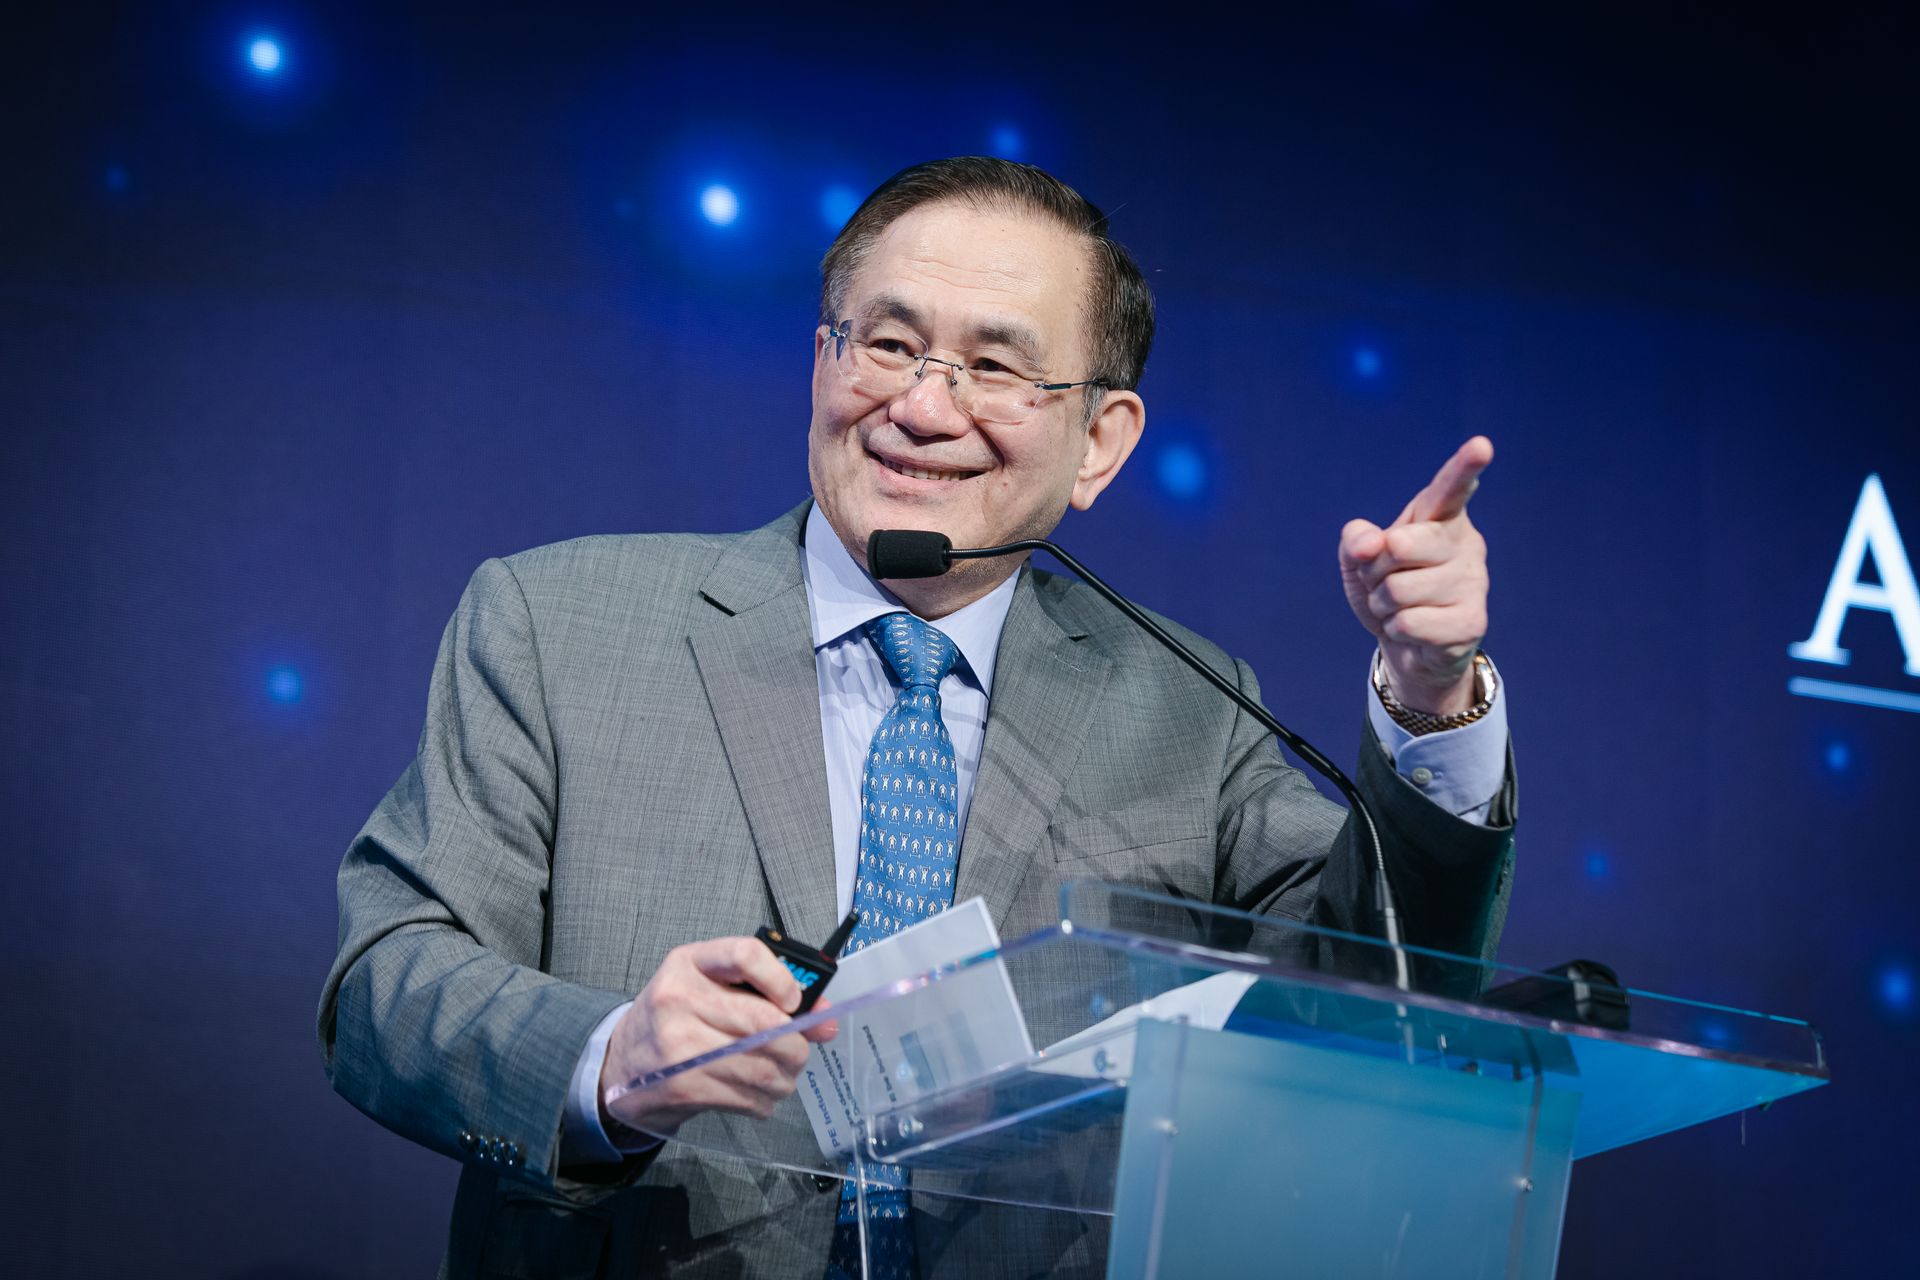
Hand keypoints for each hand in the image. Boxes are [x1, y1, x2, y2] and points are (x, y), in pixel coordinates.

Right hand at [598, 936, 839, 1138]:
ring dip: (785, 1078)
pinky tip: (757, 1094)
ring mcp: (678, 1045)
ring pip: (763, 1066)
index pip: (746, 955)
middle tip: (797, 1050)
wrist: (621, 1063)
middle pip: (765, 1023)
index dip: (781, 979)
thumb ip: (767, 994)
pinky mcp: (682, 1086)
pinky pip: (747, 1097)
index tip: (794, 1002)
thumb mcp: (710, 988)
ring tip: (780, 1076)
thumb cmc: (675, 1018)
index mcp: (690, 963)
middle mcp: (680, 999)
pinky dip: (765, 1101)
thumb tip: (825, 1020)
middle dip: (796, 1044)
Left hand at [1338, 437, 1493, 714]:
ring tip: (1400, 608)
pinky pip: (1409, 623)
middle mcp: (1465, 544)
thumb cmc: (1388, 588)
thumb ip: (1356, 539)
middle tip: (1385, 581)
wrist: (1407, 646)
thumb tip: (1369, 544)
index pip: (1450, 489)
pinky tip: (1414, 631)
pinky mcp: (1472, 622)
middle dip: (1374, 569)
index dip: (1464, 467)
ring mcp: (1473, 583)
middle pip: (1399, 546)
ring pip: (1398, 590)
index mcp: (1440, 518)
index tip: (1481, 445)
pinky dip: (1396, 630)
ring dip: (1384, 605)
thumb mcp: (1359, 559)